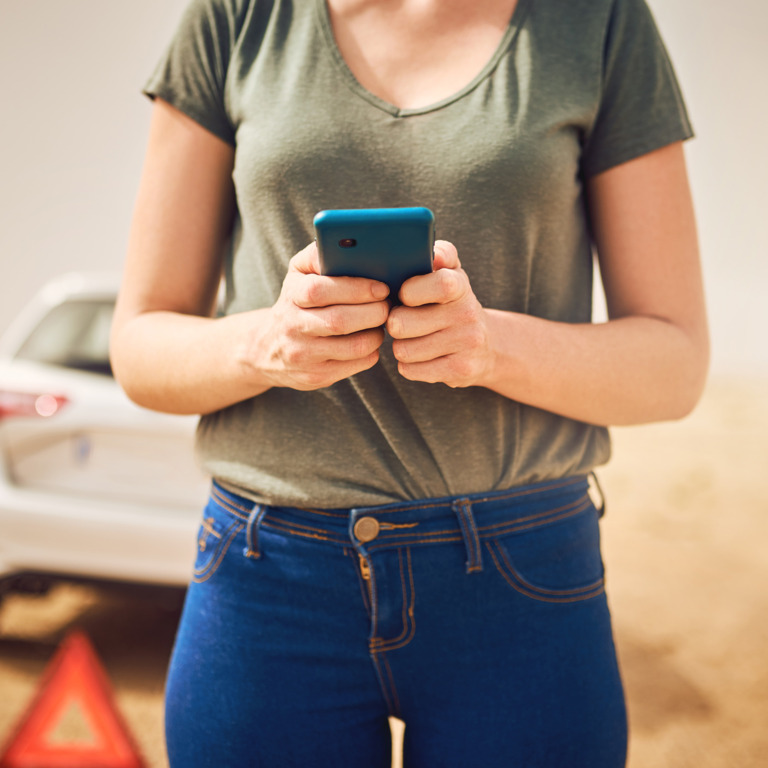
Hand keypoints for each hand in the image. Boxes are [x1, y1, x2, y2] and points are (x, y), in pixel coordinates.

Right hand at [245, 242, 389, 389]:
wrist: (266, 349)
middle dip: (373, 313)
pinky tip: (371, 341)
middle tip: (388, 306)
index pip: (320, 290)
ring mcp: (302, 355)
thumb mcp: (298, 274)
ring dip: (376, 334)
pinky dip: (371, 352)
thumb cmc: (296, 301)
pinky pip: (355, 365)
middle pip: (339, 321)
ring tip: (381, 323)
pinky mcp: (315, 377)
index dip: (355, 289)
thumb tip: (351, 242)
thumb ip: (319, 255)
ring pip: (352, 347)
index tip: (381, 287)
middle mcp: (292, 326)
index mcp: (291, 294)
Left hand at [386, 241, 494, 387]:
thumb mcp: (451, 274)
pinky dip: (409, 366)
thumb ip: (440, 254)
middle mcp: (467, 314)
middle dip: (394, 323)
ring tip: (413, 340)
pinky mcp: (460, 370)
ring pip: (403, 350)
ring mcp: (466, 344)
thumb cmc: (453, 304)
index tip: (404, 296)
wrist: (489, 347)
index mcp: (460, 285)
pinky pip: (410, 370)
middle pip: (402, 323)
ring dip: (401, 346)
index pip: (439, 284)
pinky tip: (421, 358)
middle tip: (402, 321)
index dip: (410, 291)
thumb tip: (434, 253)